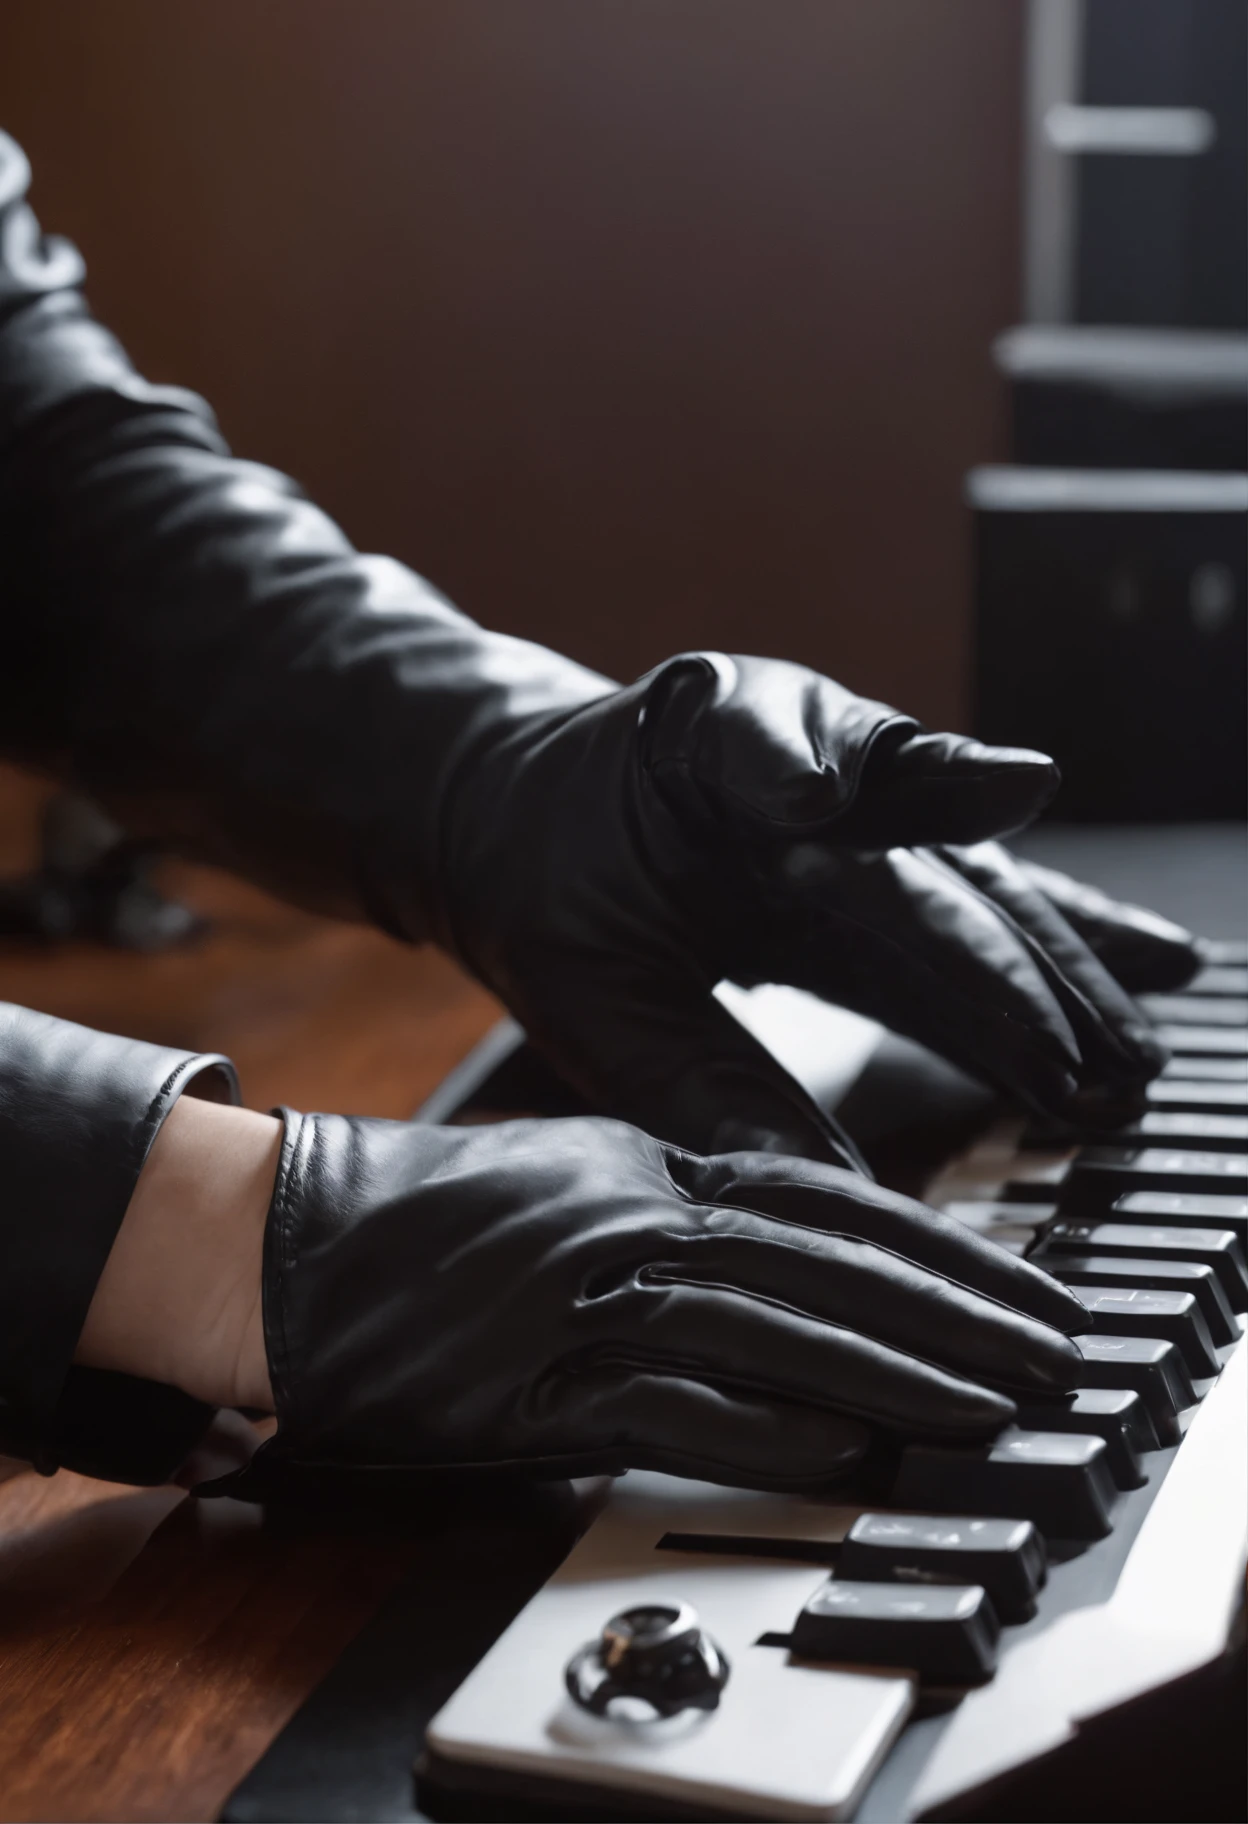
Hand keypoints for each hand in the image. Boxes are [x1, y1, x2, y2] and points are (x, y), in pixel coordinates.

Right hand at [200, 1111, 1085, 1498]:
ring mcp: (586, 1292)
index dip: (931, 1243)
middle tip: (1044, 1348)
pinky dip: (760, 1425)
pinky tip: (839, 1446)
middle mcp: (634, 1213)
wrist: (290, 1234)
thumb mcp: (576, 1173)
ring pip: (770, 1325)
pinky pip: (666, 1403)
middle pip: (823, 1258)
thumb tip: (783, 1254)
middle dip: (952, 1307)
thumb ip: (680, 1203)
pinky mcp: (533, 1379)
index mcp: (648, 1160)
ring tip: (984, 1405)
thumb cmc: (430, 1213)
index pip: (823, 1196)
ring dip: (890, 1368)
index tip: (1012, 1282)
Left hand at [434, 652, 1178, 1161]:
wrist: (516, 801)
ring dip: (1062, 968)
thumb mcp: (582, 987)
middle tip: (1102, 1072)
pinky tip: (1156, 960)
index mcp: (713, 757)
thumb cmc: (537, 878)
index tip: (956, 883)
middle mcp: (811, 758)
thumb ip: (693, 1073)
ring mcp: (859, 801)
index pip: (826, 822)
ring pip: (978, 883)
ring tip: (1139, 1055)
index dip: (902, 883)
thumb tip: (817, 1191)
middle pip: (931, 873)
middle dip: (1020, 972)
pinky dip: (1063, 930)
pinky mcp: (878, 846)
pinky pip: (980, 892)